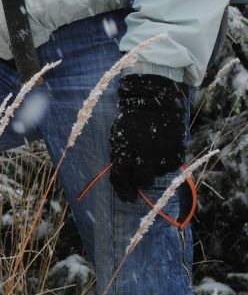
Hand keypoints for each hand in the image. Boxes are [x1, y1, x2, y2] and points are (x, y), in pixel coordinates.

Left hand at [109, 73, 186, 202]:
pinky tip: (163, 148)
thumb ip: (120, 156)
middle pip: (142, 181)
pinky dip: (168, 160)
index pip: (121, 179)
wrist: (152, 98)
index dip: (124, 191)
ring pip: (158, 173)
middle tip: (142, 175)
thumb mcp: (117, 135)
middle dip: (140, 180)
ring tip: (153, 150)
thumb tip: (123, 179)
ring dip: (155, 167)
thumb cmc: (131, 118)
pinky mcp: (176, 149)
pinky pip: (172, 164)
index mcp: (123, 150)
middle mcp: (142, 154)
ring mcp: (161, 152)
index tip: (128, 196)